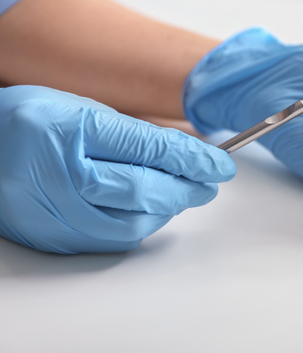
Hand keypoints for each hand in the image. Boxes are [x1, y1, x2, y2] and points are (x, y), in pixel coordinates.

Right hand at [0, 86, 235, 253]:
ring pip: (131, 223)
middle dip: (187, 187)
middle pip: (142, 189)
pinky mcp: (51, 237)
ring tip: (183, 194)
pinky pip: (110, 240)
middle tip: (209, 182)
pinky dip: (140, 225)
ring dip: (168, 209)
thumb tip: (190, 155)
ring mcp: (49, 212)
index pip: (146, 148)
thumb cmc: (31, 123)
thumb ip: (135, 135)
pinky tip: (152, 210)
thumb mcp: (84, 111)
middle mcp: (54, 175)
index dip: (192, 158)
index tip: (220, 163)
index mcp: (63, 129)